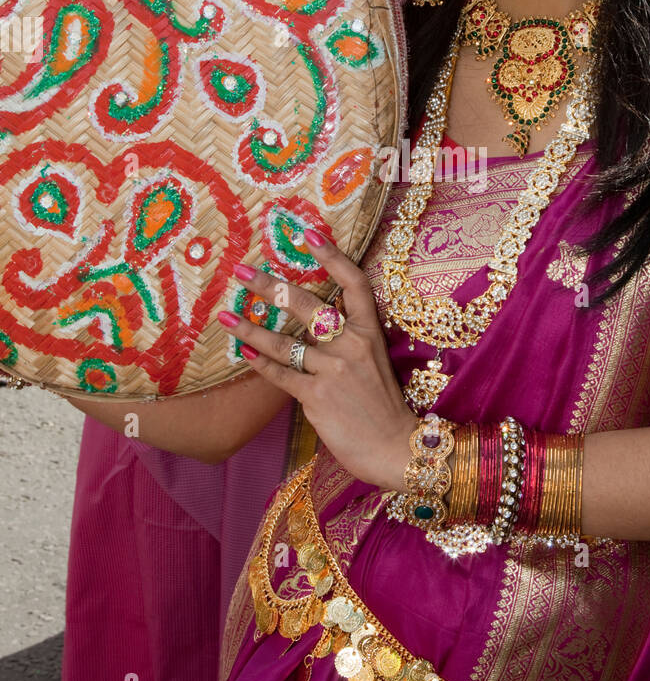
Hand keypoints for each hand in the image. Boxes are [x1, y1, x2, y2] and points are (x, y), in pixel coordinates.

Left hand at [216, 233, 417, 491]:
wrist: (393, 446)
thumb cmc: (382, 405)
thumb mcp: (373, 362)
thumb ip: (346, 340)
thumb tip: (307, 324)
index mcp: (371, 331)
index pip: (354, 282)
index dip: (331, 255)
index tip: (307, 233)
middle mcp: (353, 344)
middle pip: (307, 304)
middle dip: (270, 285)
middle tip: (241, 270)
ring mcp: (334, 370)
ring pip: (284, 342)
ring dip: (250, 328)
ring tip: (225, 317)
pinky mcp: (317, 396)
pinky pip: (280, 374)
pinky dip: (259, 363)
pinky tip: (242, 353)